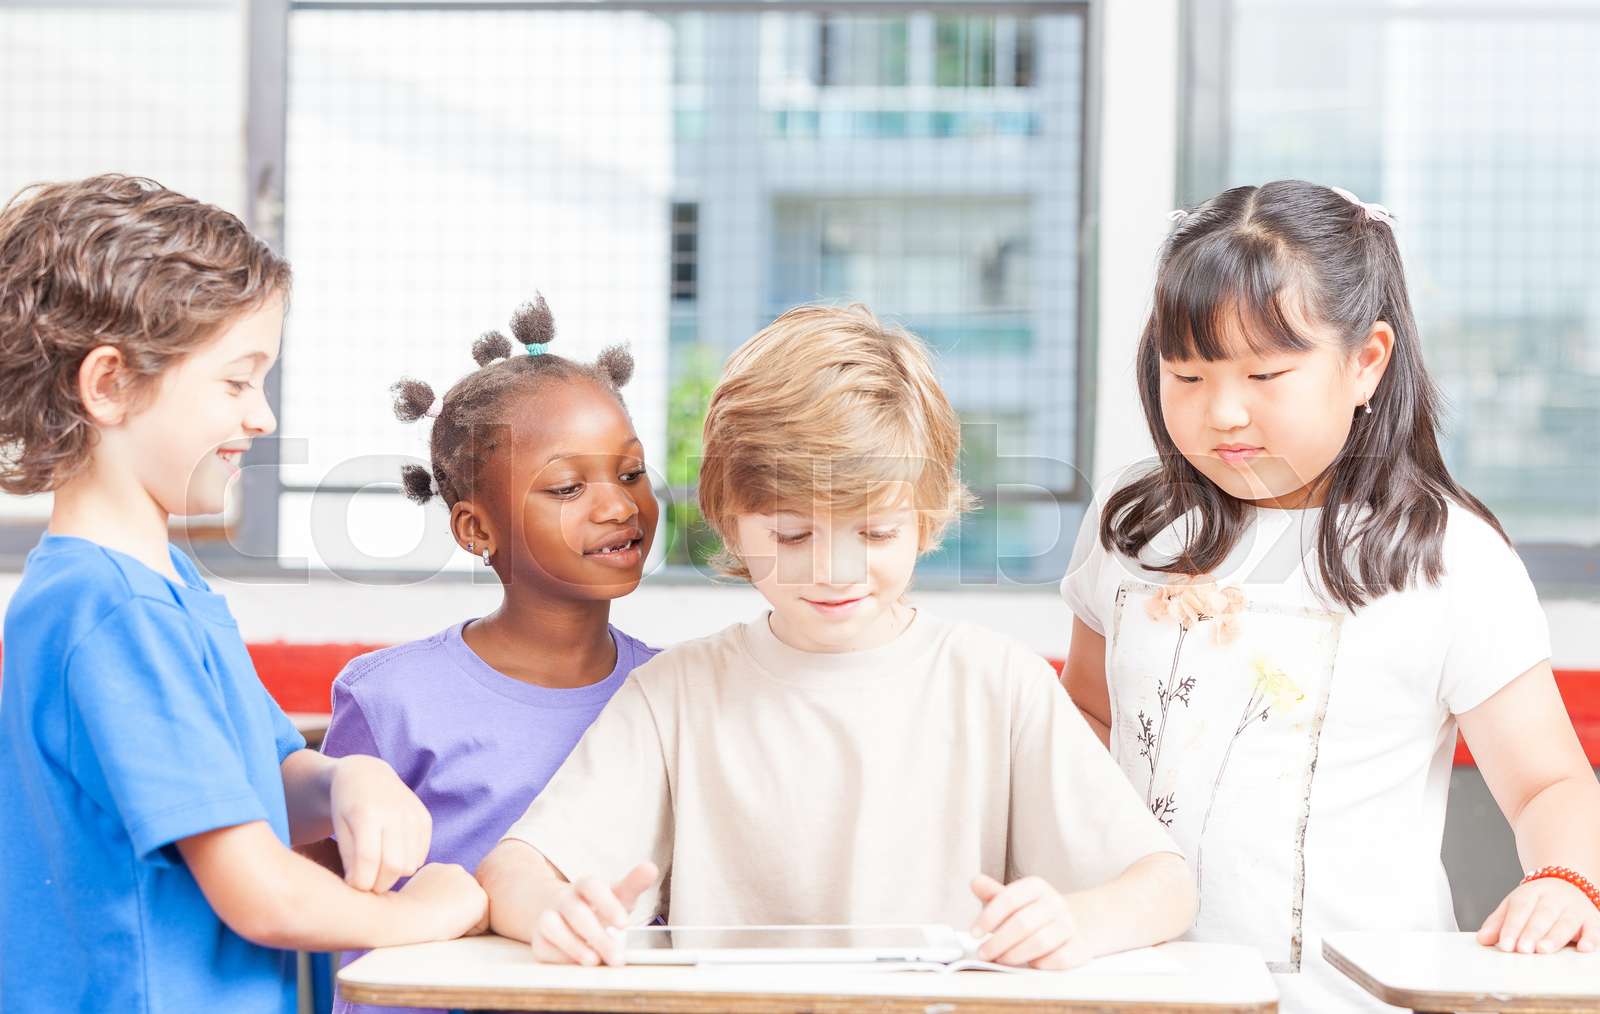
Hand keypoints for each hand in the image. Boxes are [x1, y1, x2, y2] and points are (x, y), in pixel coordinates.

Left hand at [329, 754, 431, 891]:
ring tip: (378, 867)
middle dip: (379, 884)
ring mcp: (414, 815)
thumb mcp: (339, 828)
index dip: (361, 882)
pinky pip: (421, 857)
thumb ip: (349, 857)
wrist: (367, 775)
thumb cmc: (346, 805)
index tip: (353, 886)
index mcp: (367, 813)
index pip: (369, 860)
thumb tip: (362, 886)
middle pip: (393, 866)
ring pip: (410, 865)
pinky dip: (406, 863)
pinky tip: (392, 855)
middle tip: (367, 883)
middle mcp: (395, 812)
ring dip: (393, 875)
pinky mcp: (425, 819)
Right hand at [395, 862, 488, 939]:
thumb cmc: (404, 917)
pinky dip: (468, 931)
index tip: (425, 914)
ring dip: (461, 922)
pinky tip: (450, 924)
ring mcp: (469, 881)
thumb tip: (440, 906)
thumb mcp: (415, 898)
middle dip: (453, 914)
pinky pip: (481, 924)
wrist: (407, 917)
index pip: (450, 897)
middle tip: (432, 919)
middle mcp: (455, 869)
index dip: (439, 912)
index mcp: (437, 870)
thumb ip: (432, 895)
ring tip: (440, 921)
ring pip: (474, 913)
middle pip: (463, 903)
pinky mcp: (480, 897)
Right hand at [531, 862, 658, 966]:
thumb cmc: (597, 907)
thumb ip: (634, 884)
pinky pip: (542, 946)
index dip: (607, 904)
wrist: (562, 913)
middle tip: (617, 957)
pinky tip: (576, 965)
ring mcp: (548, 917)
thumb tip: (650, 868)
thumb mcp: (618, 895)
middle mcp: (564, 899)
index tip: (624, 924)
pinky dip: (559, 957)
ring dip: (572, 945)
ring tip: (593, 961)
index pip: (592, 886)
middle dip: (597, 937)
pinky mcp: (539, 939)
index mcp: (585, 886)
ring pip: (551, 925)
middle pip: (576, 913)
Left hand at [970, 874, 1089, 969]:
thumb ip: (993, 893)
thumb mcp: (1014, 899)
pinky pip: (1058, 959)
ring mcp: (1069, 924)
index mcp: (1036, 886)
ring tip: (1001, 959)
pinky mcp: (1079, 946)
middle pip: (1022, 924)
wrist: (1072, 923)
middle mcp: (1055, 902)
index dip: (988, 918)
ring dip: (1015, 955)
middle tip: (984, 953)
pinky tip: (1029, 963)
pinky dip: (1040, 964)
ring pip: (1040, 943)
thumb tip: (975, 882)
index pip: (1009, 899)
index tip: (974, 933)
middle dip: (998, 942)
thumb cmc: (1034, 912)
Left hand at [1477, 878, 1599, 953]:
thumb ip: (1499, 922)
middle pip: (1542, 915)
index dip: (1512, 927)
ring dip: (1555, 937)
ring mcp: (1574, 908)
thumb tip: (1483, 939)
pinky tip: (1583, 948)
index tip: (1505, 945)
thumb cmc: (1537, 901)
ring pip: (1566, 922)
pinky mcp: (1592, 918)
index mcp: (1531, 893)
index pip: (1520, 909)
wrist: (1567, 883)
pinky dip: (1591, 939)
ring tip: (1543, 950)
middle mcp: (1554, 898)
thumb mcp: (1514, 905)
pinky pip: (1593, 929)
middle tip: (1523, 949)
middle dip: (1532, 933)